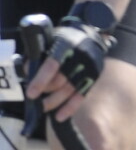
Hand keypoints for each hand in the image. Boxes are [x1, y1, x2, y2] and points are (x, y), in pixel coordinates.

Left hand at [26, 6, 114, 122]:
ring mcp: (89, 68)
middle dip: (46, 91)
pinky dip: (70, 107)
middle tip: (34, 99)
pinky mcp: (94, 76)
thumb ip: (39, 55)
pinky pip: (81, 95)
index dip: (40, 80)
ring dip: (54, 101)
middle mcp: (79, 57)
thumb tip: (27, 73)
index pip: (52, 65)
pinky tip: (60, 116)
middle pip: (60, 80)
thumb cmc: (64, 38)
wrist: (92, 33)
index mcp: (65, 45)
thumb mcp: (51, 40)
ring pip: (69, 90)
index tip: (31, 93)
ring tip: (43, 108)